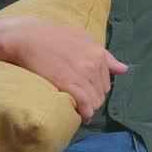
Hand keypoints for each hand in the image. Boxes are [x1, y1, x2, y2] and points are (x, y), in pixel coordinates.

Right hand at [0, 15, 127, 122]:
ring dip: (89, 108)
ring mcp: (81, 74)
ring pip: (95, 101)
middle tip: (82, 102)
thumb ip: (104, 56)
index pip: (106, 81)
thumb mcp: (83, 39)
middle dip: (93, 99)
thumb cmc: (52, 36)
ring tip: (80, 110)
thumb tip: (124, 69)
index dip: (96, 89)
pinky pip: (84, 104)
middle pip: (102, 93)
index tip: (87, 92)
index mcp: (98, 53)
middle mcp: (93, 64)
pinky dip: (84, 112)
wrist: (27, 37)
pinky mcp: (67, 83)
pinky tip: (80, 116)